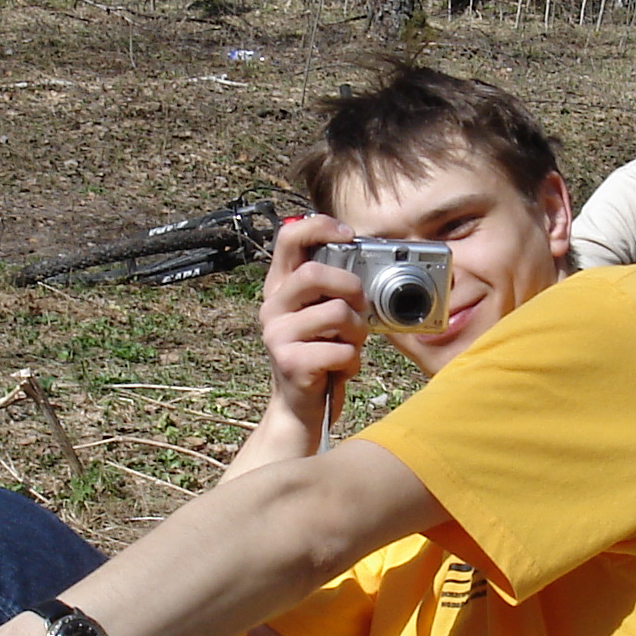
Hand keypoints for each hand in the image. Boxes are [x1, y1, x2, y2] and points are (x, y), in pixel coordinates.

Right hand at [259, 211, 367, 434]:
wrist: (300, 409)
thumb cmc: (319, 355)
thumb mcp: (322, 315)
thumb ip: (333, 288)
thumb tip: (362, 261)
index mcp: (280, 287)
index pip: (289, 236)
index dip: (320, 226)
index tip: (348, 235)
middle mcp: (272, 307)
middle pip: (315, 274)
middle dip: (351, 288)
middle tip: (360, 307)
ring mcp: (277, 335)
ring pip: (336, 313)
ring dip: (357, 331)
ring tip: (350, 345)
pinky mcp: (290, 362)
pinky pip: (340, 351)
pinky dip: (353, 361)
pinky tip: (341, 368)